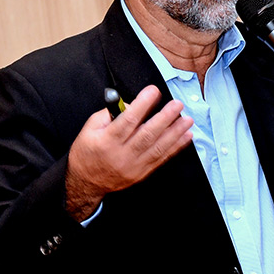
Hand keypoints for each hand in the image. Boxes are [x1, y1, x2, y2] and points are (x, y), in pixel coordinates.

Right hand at [65, 85, 193, 220]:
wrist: (86, 182)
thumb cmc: (88, 152)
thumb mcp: (90, 128)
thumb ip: (111, 114)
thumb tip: (134, 104)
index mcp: (107, 141)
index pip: (128, 120)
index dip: (142, 104)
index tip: (153, 91)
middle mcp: (122, 154)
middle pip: (147, 134)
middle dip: (165, 118)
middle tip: (176, 105)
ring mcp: (134, 166)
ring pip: (158, 147)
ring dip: (175, 132)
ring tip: (187, 120)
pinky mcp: (142, 173)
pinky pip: (161, 158)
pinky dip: (175, 147)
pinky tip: (186, 137)